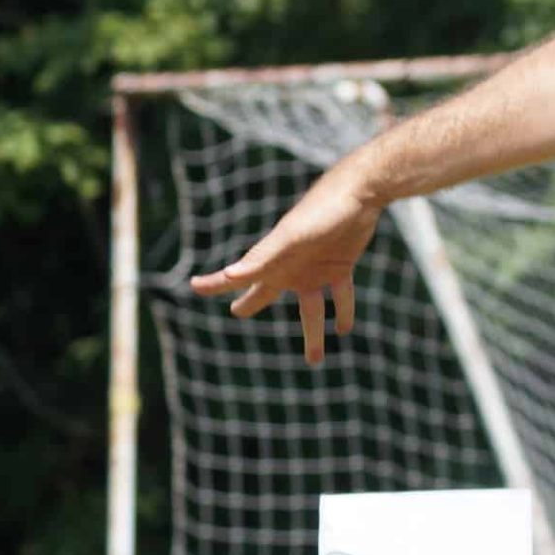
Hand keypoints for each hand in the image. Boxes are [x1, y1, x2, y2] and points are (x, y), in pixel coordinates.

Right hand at [188, 175, 380, 364]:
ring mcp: (315, 269)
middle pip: (266, 292)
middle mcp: (290, 268)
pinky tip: (343, 329)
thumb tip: (231, 274)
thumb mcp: (291, 237)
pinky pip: (341, 296)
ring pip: (310, 310)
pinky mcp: (340, 267)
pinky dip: (342, 313)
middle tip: (237, 313)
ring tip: (314, 360)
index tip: (194, 286)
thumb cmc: (321, 212)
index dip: (215, 284)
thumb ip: (264, 256)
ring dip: (312, 332)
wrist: (359, 194)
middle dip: (251, 303)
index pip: (237, 277)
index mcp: (272, 260)